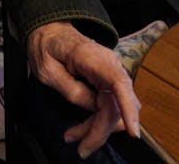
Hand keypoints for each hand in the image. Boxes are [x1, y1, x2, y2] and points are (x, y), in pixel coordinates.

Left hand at [26, 21, 141, 158]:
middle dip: (100, 130)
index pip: (118, 84)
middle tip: (81, 148)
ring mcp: (111, 73)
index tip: (132, 131)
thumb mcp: (47, 70)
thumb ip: (71, 89)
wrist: (50, 30)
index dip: (128, 108)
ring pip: (114, 109)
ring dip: (98, 128)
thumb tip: (95, 107)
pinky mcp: (109, 81)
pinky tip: (82, 129)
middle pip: (115, 105)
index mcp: (92, 58)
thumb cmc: (46, 47)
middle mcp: (109, 65)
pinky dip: (98, 120)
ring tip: (74, 137)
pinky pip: (109, 105)